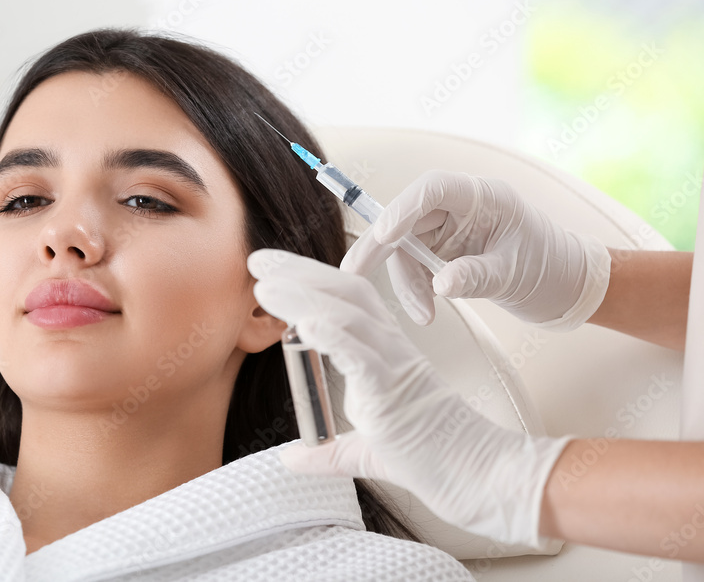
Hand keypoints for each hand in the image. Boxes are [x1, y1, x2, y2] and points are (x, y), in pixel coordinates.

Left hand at [248, 248, 572, 548]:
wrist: (482, 479)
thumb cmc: (438, 460)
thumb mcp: (366, 454)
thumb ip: (328, 451)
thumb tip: (292, 457)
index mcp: (384, 354)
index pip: (344, 302)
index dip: (307, 281)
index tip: (269, 272)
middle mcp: (389, 349)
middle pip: (343, 293)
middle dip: (298, 273)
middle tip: (258, 260)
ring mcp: (394, 365)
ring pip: (348, 315)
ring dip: (304, 297)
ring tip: (266, 286)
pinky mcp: (397, 390)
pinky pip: (362, 354)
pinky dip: (333, 335)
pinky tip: (306, 323)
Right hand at [340, 170, 611, 329]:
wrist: (566, 286)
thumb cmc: (550, 269)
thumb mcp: (515, 274)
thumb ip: (476, 276)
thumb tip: (440, 285)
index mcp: (484, 197)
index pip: (432, 189)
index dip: (402, 208)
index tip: (383, 236)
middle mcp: (460, 207)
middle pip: (406, 217)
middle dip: (381, 247)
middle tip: (353, 273)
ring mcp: (449, 228)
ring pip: (405, 246)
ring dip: (404, 280)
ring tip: (423, 314)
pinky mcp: (444, 249)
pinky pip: (414, 264)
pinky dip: (414, 286)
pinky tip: (426, 308)